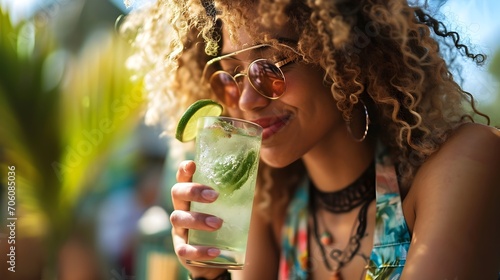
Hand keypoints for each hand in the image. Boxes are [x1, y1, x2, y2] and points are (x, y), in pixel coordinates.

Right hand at [170, 160, 226, 278]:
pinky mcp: (181, 249)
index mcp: (191, 197)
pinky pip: (184, 249)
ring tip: (218, 223)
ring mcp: (179, 229)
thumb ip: (234, 195)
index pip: (183, 178)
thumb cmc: (222, 227)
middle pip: (177, 193)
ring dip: (198, 219)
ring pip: (178, 218)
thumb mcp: (226, 210)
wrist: (216, 259)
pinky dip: (199, 250)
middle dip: (193, 191)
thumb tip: (254, 173)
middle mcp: (181, 209)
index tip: (192, 164)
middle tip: (215, 196)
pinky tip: (215, 250)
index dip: (184, 170)